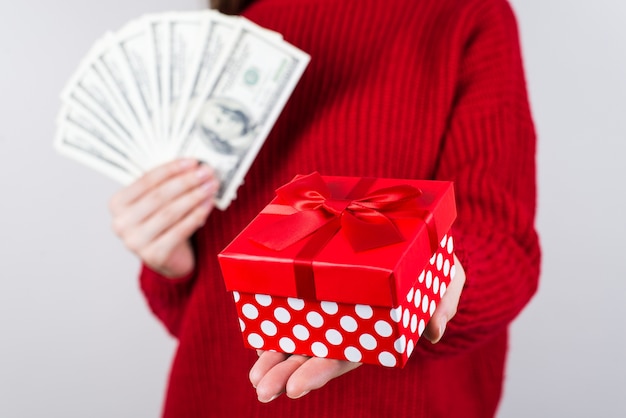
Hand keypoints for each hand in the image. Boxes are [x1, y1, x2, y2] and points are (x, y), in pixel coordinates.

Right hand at [108, 159, 218, 277]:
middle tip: (206, 172)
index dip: (171, 169)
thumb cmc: (163, 223)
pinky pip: (179, 231)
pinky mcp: (154, 256)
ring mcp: (135, 242)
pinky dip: (196, 216)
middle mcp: (121, 223)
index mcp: (118, 203)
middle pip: (159, 196)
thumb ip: (167, 184)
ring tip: (211, 186)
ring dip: (194, 197)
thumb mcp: (158, 202)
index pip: (146, 180)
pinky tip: (208, 205)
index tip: (193, 161)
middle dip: (186, 182)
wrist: (167, 257)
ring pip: (170, 213)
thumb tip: (194, 166)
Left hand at [248, 255, 465, 401]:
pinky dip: (274, 324)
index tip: (296, 387)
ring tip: (256, 378)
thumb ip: (441, 303)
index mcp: (374, 331)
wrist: (414, 241)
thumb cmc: (431, 265)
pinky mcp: (318, 289)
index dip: (319, 371)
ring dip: (274, 358)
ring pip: (298, 338)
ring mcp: (330, 311)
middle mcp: (348, 327)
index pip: (344, 357)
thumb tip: (432, 331)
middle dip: (287, 373)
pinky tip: (255, 336)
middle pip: (313, 355)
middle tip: (262, 389)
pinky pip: (292, 308)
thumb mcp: (446, 278)